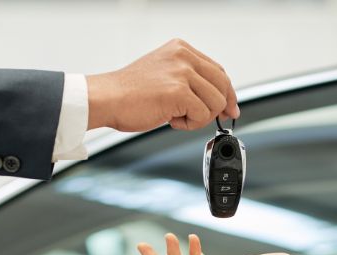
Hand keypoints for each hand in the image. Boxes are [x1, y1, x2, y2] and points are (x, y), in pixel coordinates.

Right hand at [86, 39, 239, 131]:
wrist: (107, 99)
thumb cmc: (130, 93)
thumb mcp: (164, 75)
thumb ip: (189, 80)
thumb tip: (217, 100)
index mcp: (181, 49)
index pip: (218, 71)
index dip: (227, 93)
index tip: (230, 108)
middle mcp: (183, 56)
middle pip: (223, 85)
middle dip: (218, 108)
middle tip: (206, 119)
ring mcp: (181, 72)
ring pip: (215, 103)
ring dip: (198, 118)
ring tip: (176, 116)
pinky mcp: (178, 91)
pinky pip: (202, 115)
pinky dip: (189, 124)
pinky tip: (171, 120)